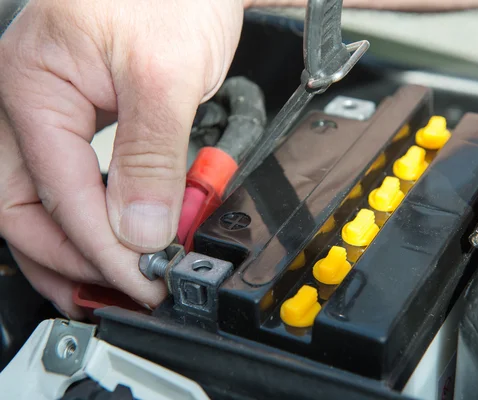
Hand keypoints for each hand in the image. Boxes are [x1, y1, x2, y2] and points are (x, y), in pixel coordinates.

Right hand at [0, 0, 242, 317]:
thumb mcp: (166, 74)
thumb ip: (149, 156)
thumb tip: (140, 228)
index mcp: (31, 88)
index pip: (59, 196)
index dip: (100, 251)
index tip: (138, 282)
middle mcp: (25, 101)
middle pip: (21, 207)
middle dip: (65, 260)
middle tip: (108, 297)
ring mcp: (48, 108)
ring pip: (36, 198)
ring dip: (68, 246)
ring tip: (101, 283)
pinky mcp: (79, 113)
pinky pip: (66, 177)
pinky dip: (86, 214)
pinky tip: (110, 234)